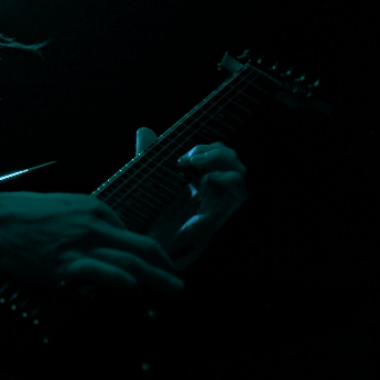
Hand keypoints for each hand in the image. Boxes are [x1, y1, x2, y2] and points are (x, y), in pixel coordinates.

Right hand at [0, 191, 184, 294]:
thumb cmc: (19, 212)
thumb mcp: (60, 206)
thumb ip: (84, 222)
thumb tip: (101, 240)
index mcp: (93, 207)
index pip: (128, 232)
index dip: (143, 252)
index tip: (152, 264)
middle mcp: (93, 224)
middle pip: (140, 246)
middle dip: (165, 265)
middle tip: (178, 278)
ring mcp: (80, 245)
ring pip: (129, 261)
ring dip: (156, 277)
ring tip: (172, 288)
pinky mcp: (64, 264)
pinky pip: (99, 272)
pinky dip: (119, 279)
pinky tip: (133, 287)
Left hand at [136, 127, 247, 268]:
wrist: (140, 249)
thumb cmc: (144, 216)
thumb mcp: (145, 181)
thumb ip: (146, 156)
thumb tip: (144, 129)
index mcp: (196, 181)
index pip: (217, 154)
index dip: (208, 147)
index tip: (183, 154)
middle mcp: (210, 192)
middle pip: (232, 160)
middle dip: (215, 150)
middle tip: (188, 158)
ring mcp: (215, 205)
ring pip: (239, 173)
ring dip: (222, 161)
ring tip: (195, 164)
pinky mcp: (216, 218)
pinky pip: (239, 193)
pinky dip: (227, 179)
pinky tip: (205, 181)